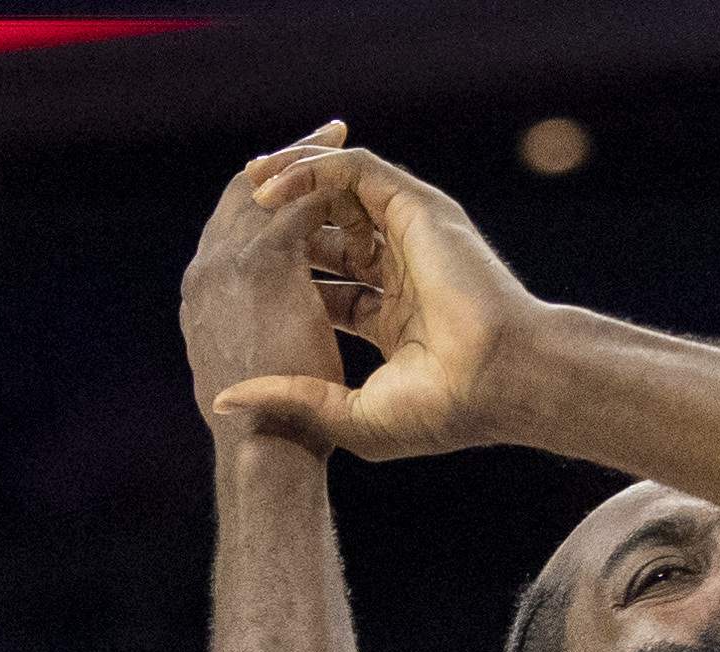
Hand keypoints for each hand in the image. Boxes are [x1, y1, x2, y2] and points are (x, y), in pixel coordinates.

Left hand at [202, 134, 547, 459]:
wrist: (496, 384)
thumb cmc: (440, 410)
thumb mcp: (350, 414)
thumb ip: (291, 399)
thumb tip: (223, 400)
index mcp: (392, 315)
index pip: (327, 277)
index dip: (283, 267)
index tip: (235, 267)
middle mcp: (401, 270)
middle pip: (327, 228)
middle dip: (280, 218)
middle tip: (236, 215)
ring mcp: (411, 236)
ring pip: (337, 188)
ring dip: (289, 181)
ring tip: (249, 188)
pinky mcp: (417, 208)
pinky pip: (352, 170)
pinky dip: (311, 170)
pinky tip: (273, 188)